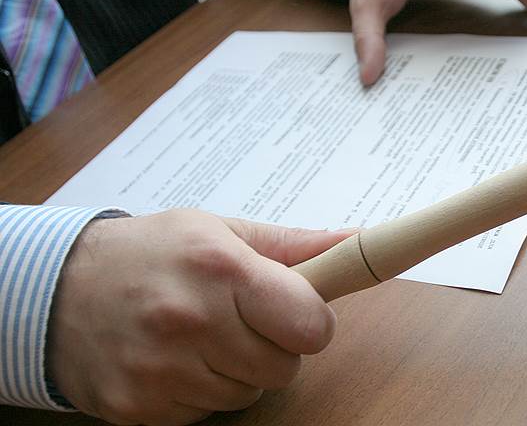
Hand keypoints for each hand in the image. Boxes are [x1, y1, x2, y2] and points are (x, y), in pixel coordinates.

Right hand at [46, 209, 354, 424]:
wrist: (57, 290)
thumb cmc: (152, 253)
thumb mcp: (221, 232)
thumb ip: (295, 247)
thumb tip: (357, 243)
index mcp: (221, 269)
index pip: (311, 325)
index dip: (312, 323)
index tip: (297, 313)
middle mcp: (190, 321)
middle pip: (284, 367)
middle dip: (273, 347)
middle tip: (239, 321)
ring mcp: (160, 370)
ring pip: (247, 394)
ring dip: (234, 372)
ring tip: (199, 336)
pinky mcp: (137, 407)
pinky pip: (205, 415)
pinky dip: (198, 393)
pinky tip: (173, 360)